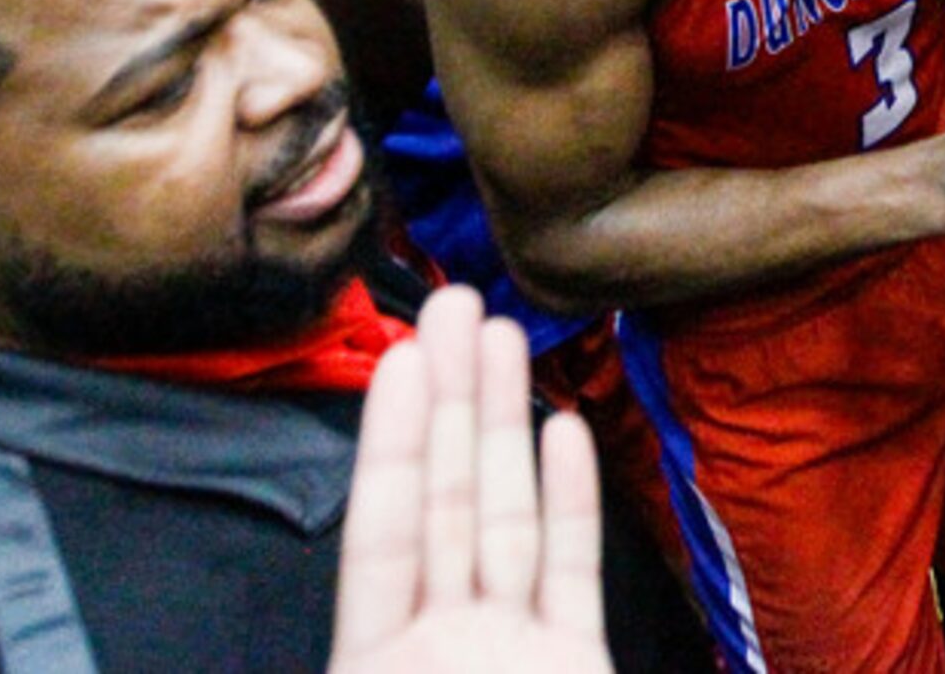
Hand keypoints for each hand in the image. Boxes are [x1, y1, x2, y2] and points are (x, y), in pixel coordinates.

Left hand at [329, 289, 610, 673]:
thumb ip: (368, 638)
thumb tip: (371, 566)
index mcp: (378, 657)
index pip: (383, 527)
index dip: (393, 440)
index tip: (405, 355)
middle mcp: (444, 637)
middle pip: (447, 501)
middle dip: (452, 399)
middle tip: (456, 304)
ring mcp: (513, 644)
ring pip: (508, 518)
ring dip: (506, 424)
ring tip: (504, 335)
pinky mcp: (576, 658)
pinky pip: (571, 571)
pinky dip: (572, 502)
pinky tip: (564, 430)